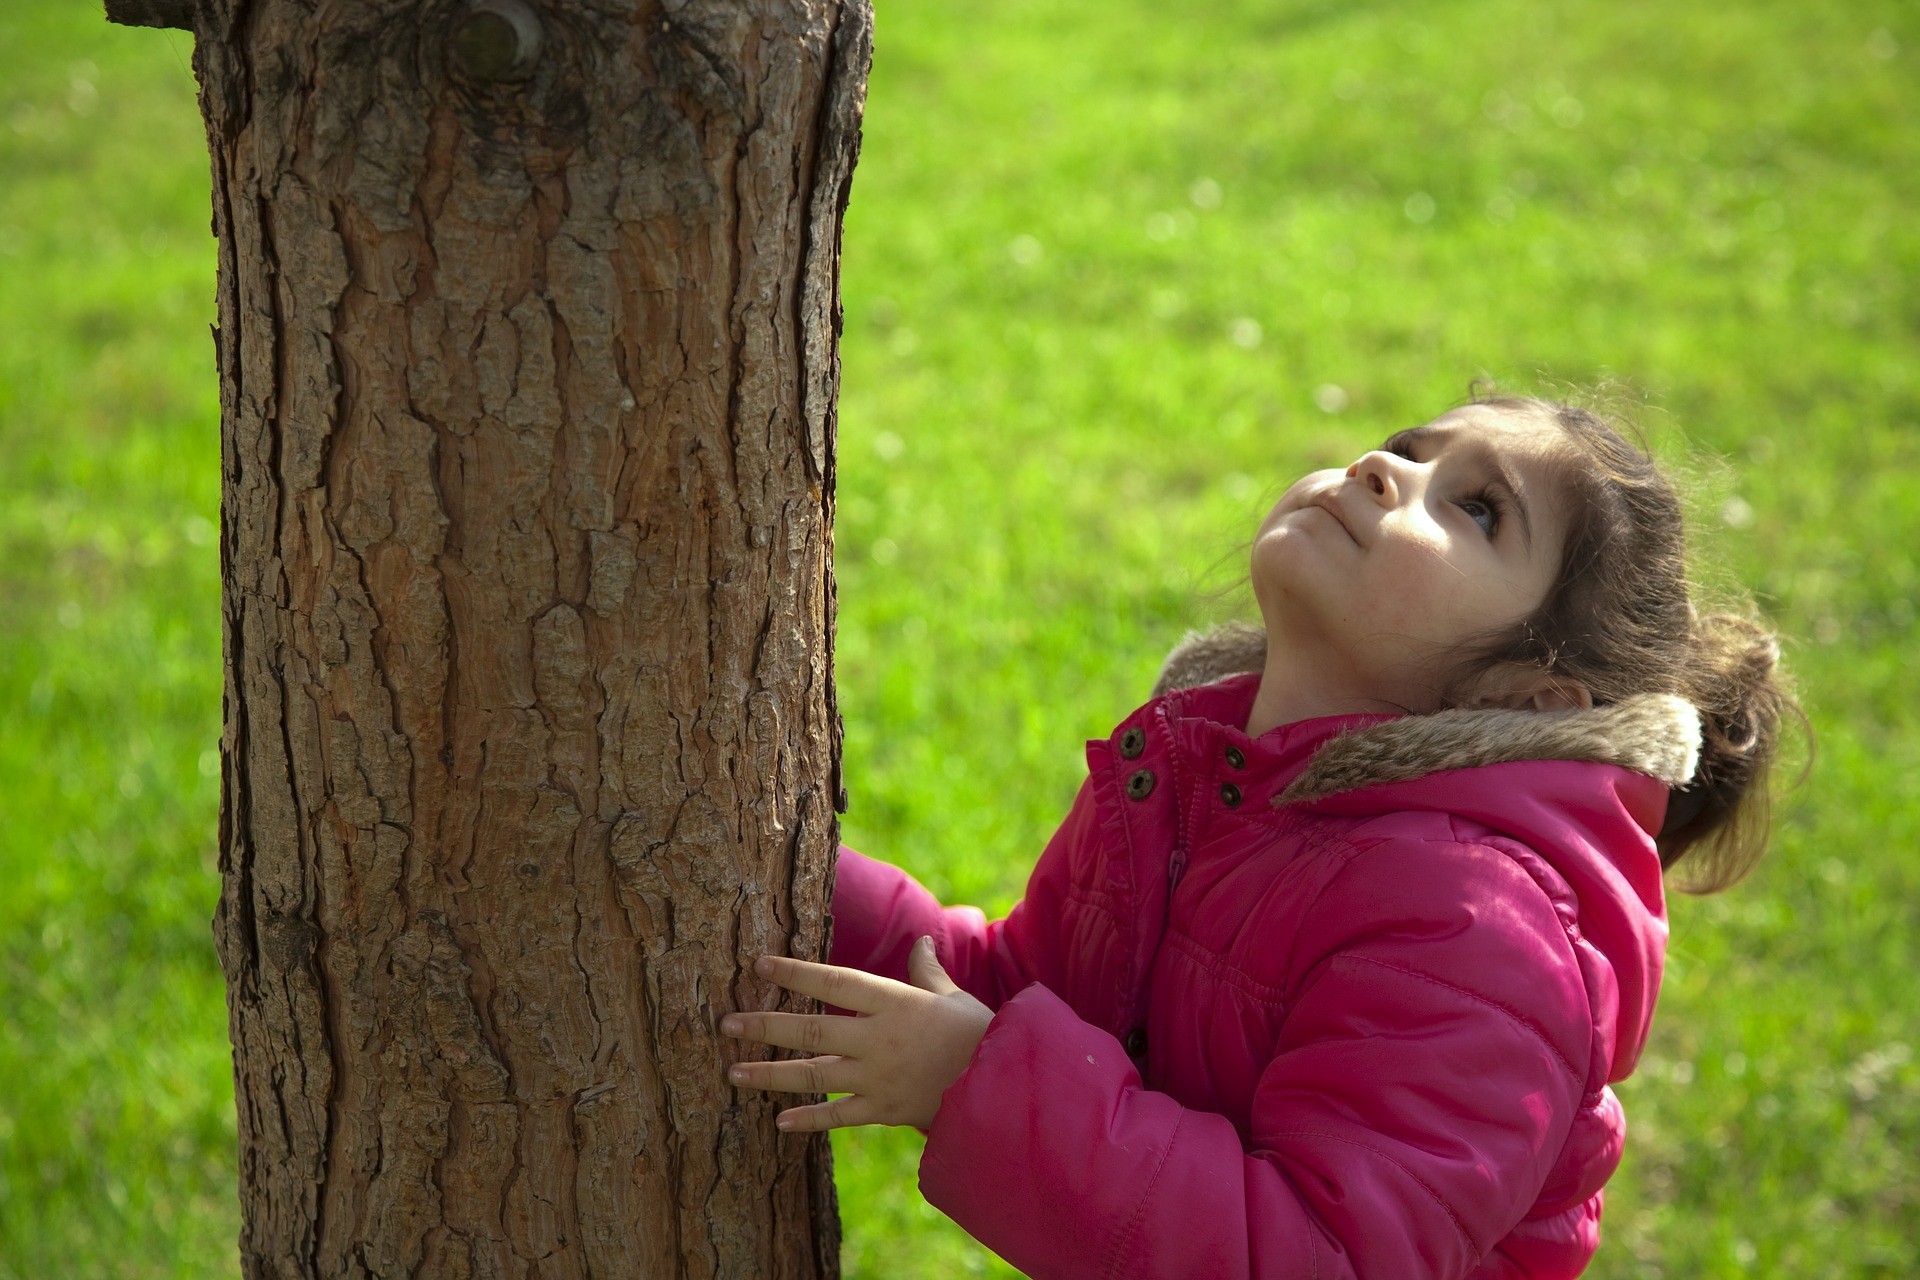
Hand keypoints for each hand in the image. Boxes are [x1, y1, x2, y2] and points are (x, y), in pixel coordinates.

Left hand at [720, 936, 992, 1131]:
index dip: (796, 972)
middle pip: (811, 1028)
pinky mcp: (885, 1110)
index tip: (760, 964)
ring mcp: (878, 1076)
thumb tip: (920, 940)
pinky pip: (839, 1116)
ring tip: (734, 1071)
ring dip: (771, 1073)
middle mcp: (879, 1038)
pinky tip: (780, 1121)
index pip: (835, 981)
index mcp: (894, 1002)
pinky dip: (809, 1119)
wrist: (1004, 1086)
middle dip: (765, 1025)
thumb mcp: (952, 996)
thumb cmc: (978, 1033)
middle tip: (727, 1022)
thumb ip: (927, 971)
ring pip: (814, 1074)